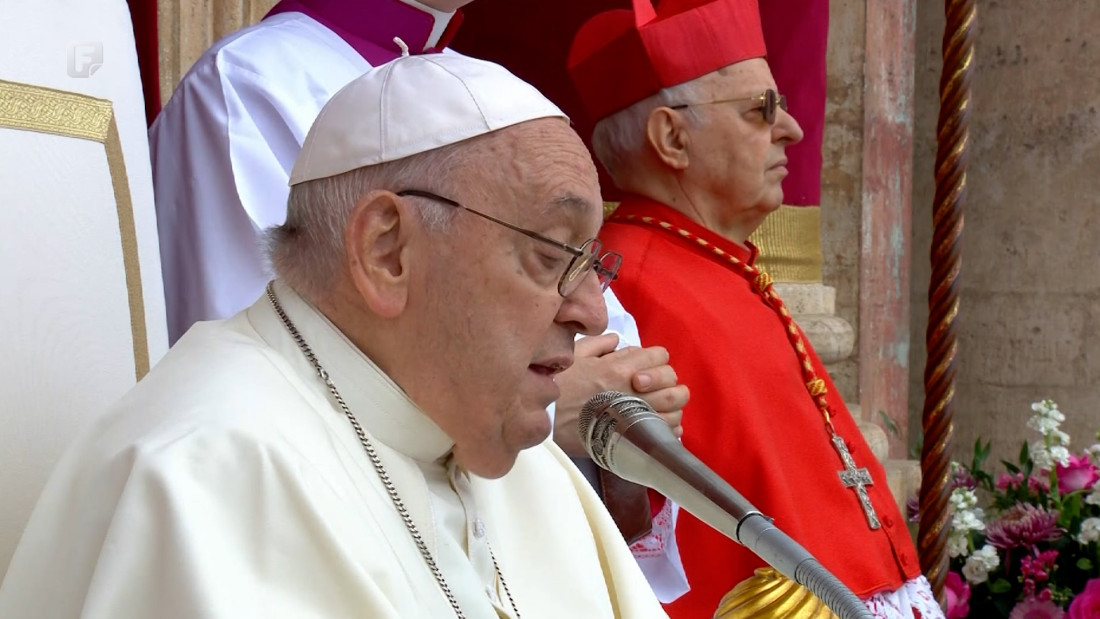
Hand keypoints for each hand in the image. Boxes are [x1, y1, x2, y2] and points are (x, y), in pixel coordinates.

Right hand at [552, 333, 688, 456]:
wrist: (547, 422)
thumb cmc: (559, 388)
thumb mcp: (573, 356)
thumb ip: (598, 344)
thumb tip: (616, 340)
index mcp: (619, 367)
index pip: (659, 356)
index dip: (657, 360)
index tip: (647, 369)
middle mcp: (632, 390)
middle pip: (672, 382)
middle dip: (669, 383)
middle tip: (658, 388)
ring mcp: (636, 415)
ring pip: (675, 409)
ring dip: (673, 407)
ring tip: (662, 408)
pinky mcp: (634, 438)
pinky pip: (666, 433)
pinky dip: (669, 429)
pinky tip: (659, 427)